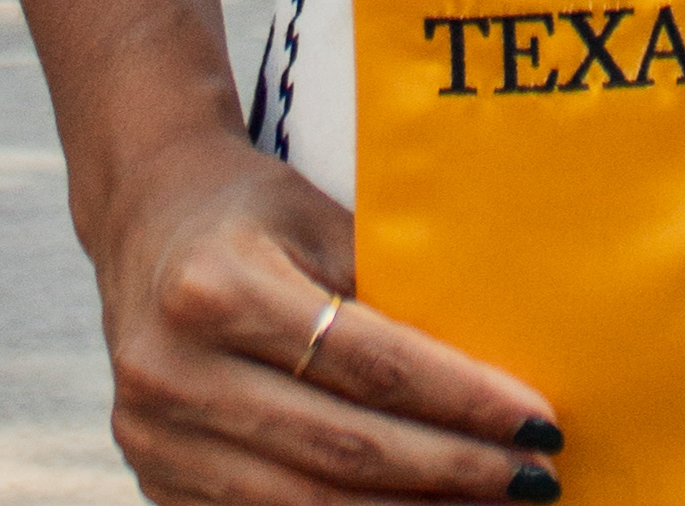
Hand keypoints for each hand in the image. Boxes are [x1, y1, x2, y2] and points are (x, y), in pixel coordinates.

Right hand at [95, 129, 566, 500]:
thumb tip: (497, 376)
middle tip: (537, 479)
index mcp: (219, 288)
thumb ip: (389, 291)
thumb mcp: (321, 220)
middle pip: (344, 447)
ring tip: (490, 504)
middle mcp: (175, 371)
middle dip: (452, 472)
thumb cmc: (255, 208)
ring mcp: (155, 438)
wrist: (145, 216)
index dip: (462, 401)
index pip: (371, 363)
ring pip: (307, 503)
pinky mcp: (155, 480)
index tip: (539, 423)